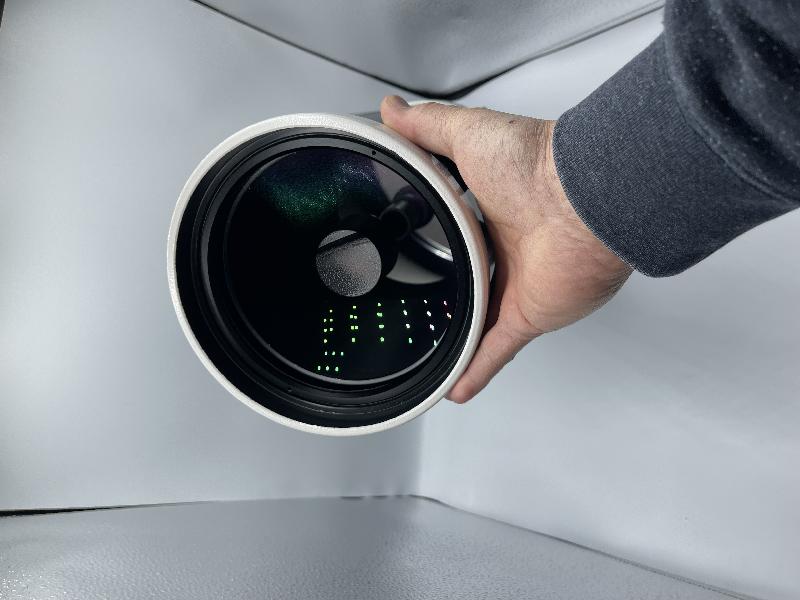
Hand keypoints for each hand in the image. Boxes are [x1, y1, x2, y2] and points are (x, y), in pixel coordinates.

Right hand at [380, 96, 631, 402]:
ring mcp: (518, 283)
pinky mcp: (528, 313)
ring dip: (459, 337)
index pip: (457, 223)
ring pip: (481, 317)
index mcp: (492, 206)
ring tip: (428, 353)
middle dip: (451, 287)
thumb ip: (426, 127)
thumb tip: (392, 112)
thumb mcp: (467, 133)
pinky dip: (475, 370)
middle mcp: (507, 246)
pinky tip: (452, 389)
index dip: (435, 231)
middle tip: (418, 300)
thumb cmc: (536, 164)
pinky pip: (496, 348)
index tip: (413, 239)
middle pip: (471, 274)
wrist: (583, 199)